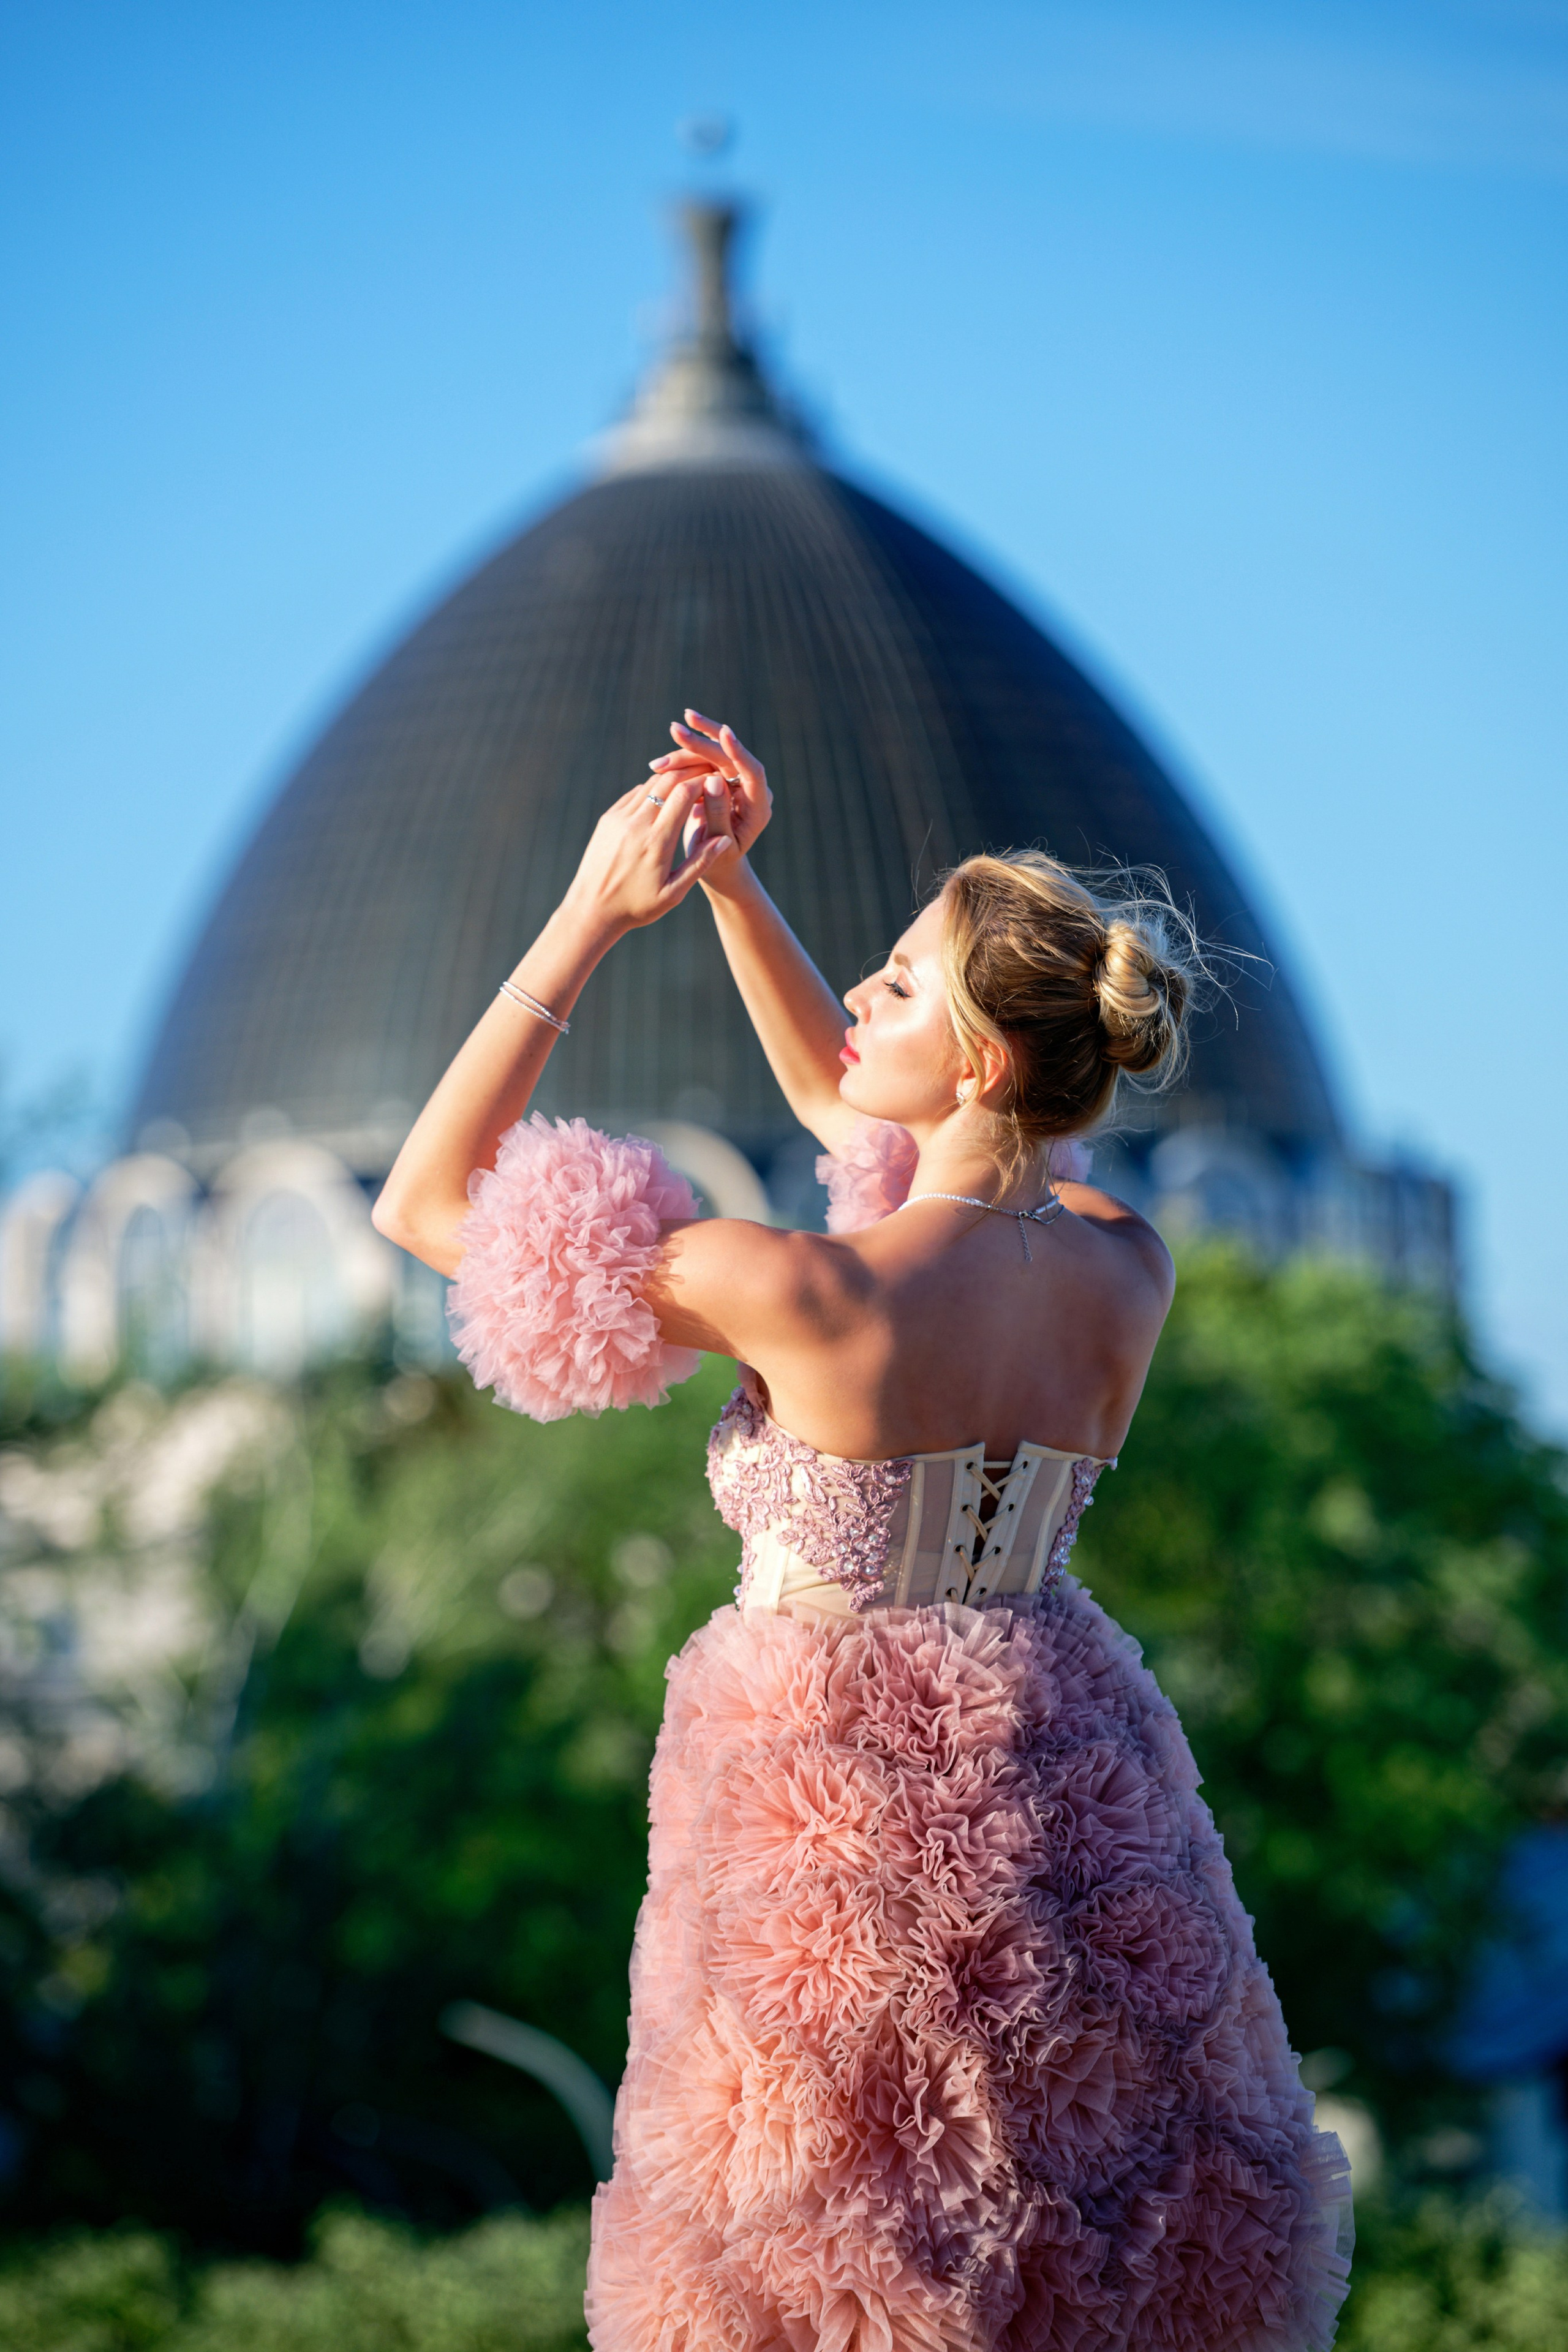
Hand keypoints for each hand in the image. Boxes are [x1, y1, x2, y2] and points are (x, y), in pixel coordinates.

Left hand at [563, 772, 733, 936]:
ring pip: (650, 783)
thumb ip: (700, 863)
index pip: (684, 794)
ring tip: (689, 783)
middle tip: (707, 774)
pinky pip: (634, 794)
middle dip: (690, 773)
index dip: (704, 782)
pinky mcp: (608, 819)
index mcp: (657, 842)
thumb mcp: (673, 893)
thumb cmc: (637, 906)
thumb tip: (724, 839)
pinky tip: (665, 797)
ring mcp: (619, 819)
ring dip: (671, 779)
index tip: (717, 783)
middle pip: (668, 780)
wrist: (592, 909)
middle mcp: (636, 825)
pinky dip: (653, 790)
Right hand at [648, 710, 772, 897]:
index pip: (753, 771)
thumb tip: (714, 779)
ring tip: (656, 764)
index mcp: (758, 807)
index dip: (738, 750)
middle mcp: (749, 788)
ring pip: (710, 755)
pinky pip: (700, 763)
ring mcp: (734, 782)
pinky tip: (659, 765)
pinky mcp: (718, 779)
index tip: (724, 733)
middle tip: (676, 729)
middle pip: (728, 756)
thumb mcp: (717, 845)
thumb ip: (719, 814)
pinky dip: (679, 763)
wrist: (714, 865)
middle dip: (700, 743)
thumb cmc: (718, 862)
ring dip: (683, 754)